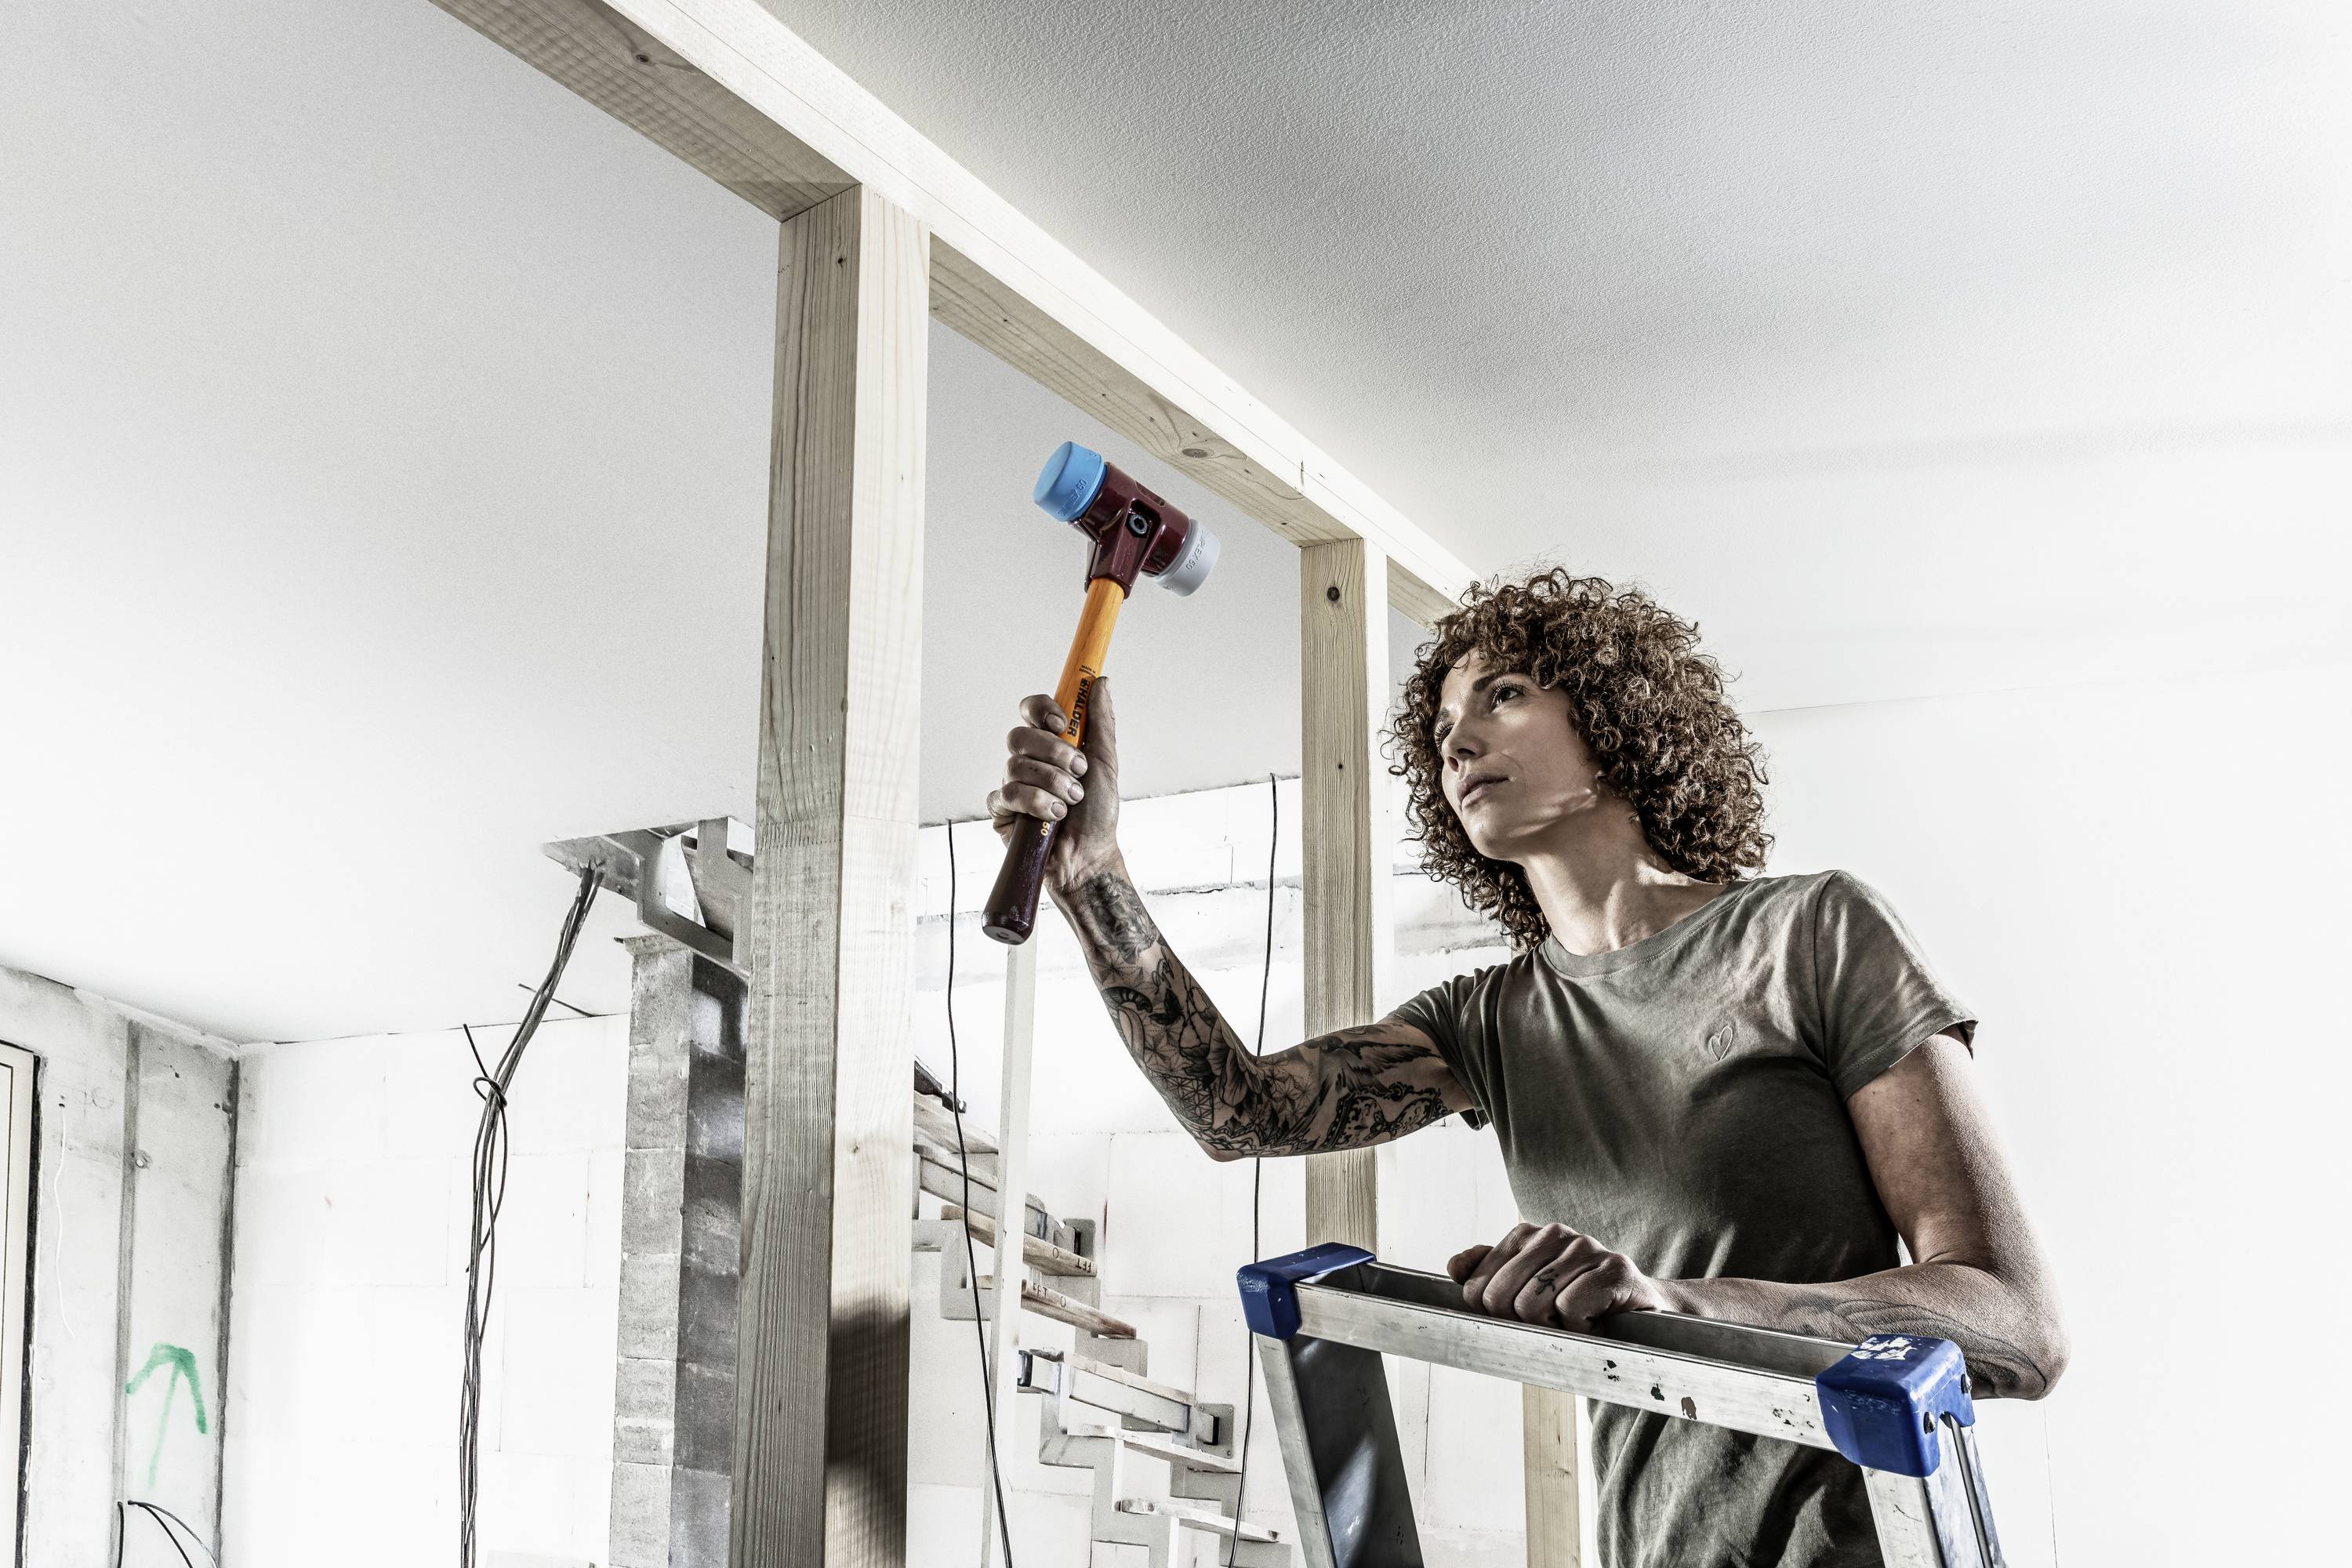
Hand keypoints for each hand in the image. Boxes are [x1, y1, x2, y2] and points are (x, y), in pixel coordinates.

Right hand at [984, 676, 1123, 892]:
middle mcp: (1028, 761)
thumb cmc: (1099, 814)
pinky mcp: (1002, 811)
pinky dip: (1035, 803)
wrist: (1090, 856)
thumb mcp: (1106, 763)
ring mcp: (1012, 785)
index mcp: (1050, 744)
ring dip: (1051, 783)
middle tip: (1078, 772)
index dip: (1041, 709)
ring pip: (1014, 765)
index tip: (1062, 722)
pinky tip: (1053, 816)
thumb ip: (1101, 722)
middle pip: (1019, 735)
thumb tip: (1101, 681)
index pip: (1031, 710)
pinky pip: (1006, 793)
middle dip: (1053, 753)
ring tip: (1071, 801)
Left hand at [1446, 1222, 1675, 1332]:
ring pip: (1533, 1306)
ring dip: (1556, 1329)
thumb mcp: (1528, 1289)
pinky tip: (1597, 1321)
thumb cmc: (1580, 1303)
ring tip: (1578, 1320)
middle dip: (1523, 1325)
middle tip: (1554, 1323)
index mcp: (1525, 1235)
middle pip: (1500, 1299)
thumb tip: (1454, 1268)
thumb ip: (1489, 1274)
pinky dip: (1581, 1329)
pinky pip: (1570, 1310)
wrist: (1640, 1309)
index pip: (1476, 1288)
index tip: (1526, 1318)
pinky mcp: (1615, 1269)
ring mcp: (1586, 1248)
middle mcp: (1554, 1234)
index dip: (1497, 1317)